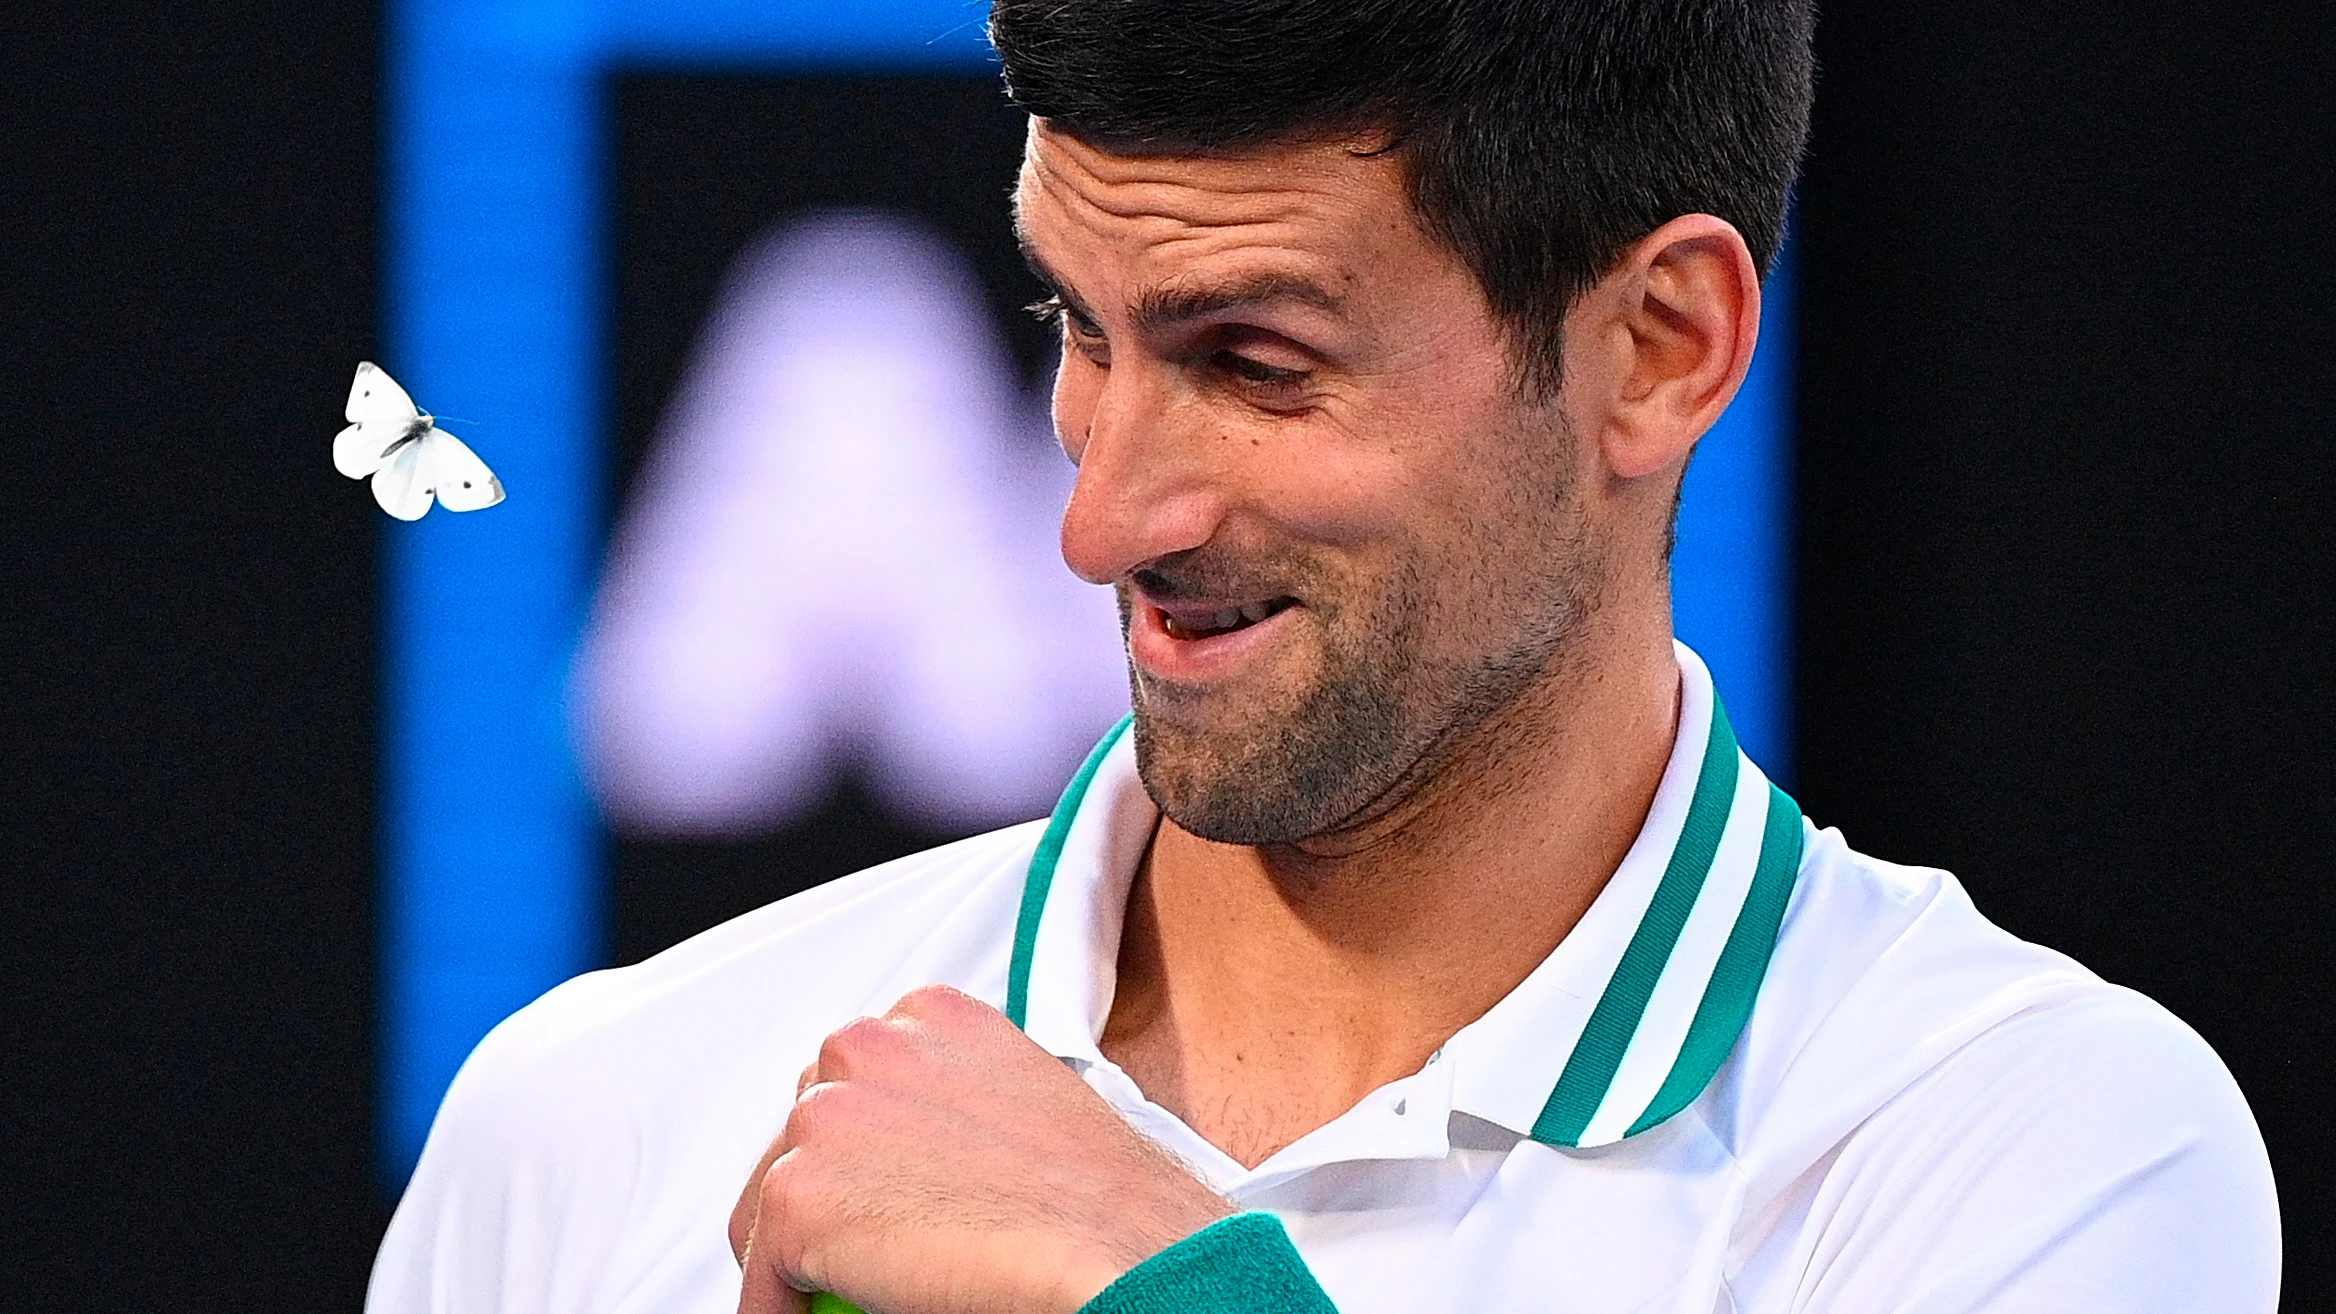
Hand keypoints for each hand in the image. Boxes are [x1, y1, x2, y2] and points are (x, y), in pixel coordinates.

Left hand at [729, 985, 1232, 1313]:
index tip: (882, 1204)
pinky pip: (763, 1278)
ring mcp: (826, 1115)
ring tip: (858, 1292)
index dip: (866, 1158)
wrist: (1122, 1248)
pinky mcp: (796, 1195)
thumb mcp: (1030, 1116)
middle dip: (830, 1198)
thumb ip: (958, 1117)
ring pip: (770, 1204)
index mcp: (930, 1017)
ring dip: (804, 1256)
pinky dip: (784, 1313)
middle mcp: (868, 1045)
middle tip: (872, 1257)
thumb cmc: (1106, 1204)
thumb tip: (926, 1172)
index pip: (855, 1085)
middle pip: (802, 1136)